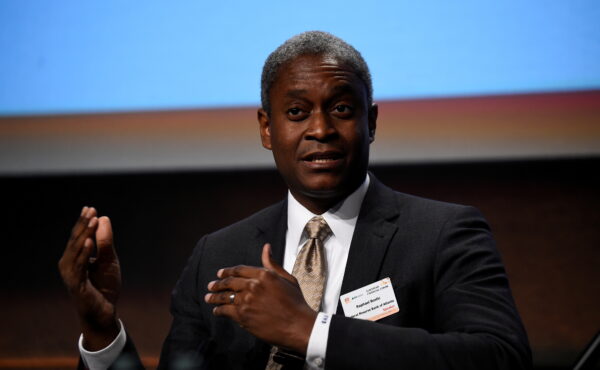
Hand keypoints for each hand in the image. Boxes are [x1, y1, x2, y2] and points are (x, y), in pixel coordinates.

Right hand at [58, 206, 120, 349]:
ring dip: (84, 234)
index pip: (78, 236)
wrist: (104, 311)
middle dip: (83, 224)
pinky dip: (84, 254)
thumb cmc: (104, 285)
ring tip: (92, 221)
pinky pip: (79, 266)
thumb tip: (103, 218)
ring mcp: (70, 274)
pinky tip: (89, 242)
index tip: (90, 208)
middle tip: (90, 210)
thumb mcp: (108, 259)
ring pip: (76, 250)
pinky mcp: (75, 284)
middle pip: (75, 240)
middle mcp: (68, 264)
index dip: (83, 222)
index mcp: (75, 257)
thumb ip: (105, 241)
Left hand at [205, 243, 316, 353]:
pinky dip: (219, 310)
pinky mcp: (243, 316)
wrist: (298, 325)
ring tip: (208, 298)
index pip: (239, 270)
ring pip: (225, 296)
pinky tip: (216, 311)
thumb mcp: (287, 279)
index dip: (227, 271)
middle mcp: (253, 285)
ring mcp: (246, 301)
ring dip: (214, 297)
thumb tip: (266, 248)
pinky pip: (225, 311)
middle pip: (229, 282)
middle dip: (218, 284)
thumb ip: (272, 264)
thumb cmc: (295, 302)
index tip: (220, 273)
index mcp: (263, 274)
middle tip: (211, 286)